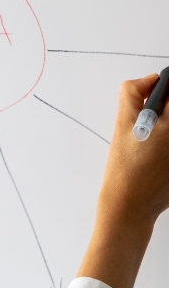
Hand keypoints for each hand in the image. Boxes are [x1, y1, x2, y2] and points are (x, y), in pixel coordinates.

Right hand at [77, 73, 168, 287]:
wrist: (130, 207)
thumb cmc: (125, 169)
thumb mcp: (122, 125)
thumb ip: (133, 94)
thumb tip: (149, 81)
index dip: (162, 91)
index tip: (150, 101)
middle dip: (163, 111)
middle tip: (147, 125)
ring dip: (164, 127)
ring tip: (150, 145)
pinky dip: (165, 146)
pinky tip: (157, 158)